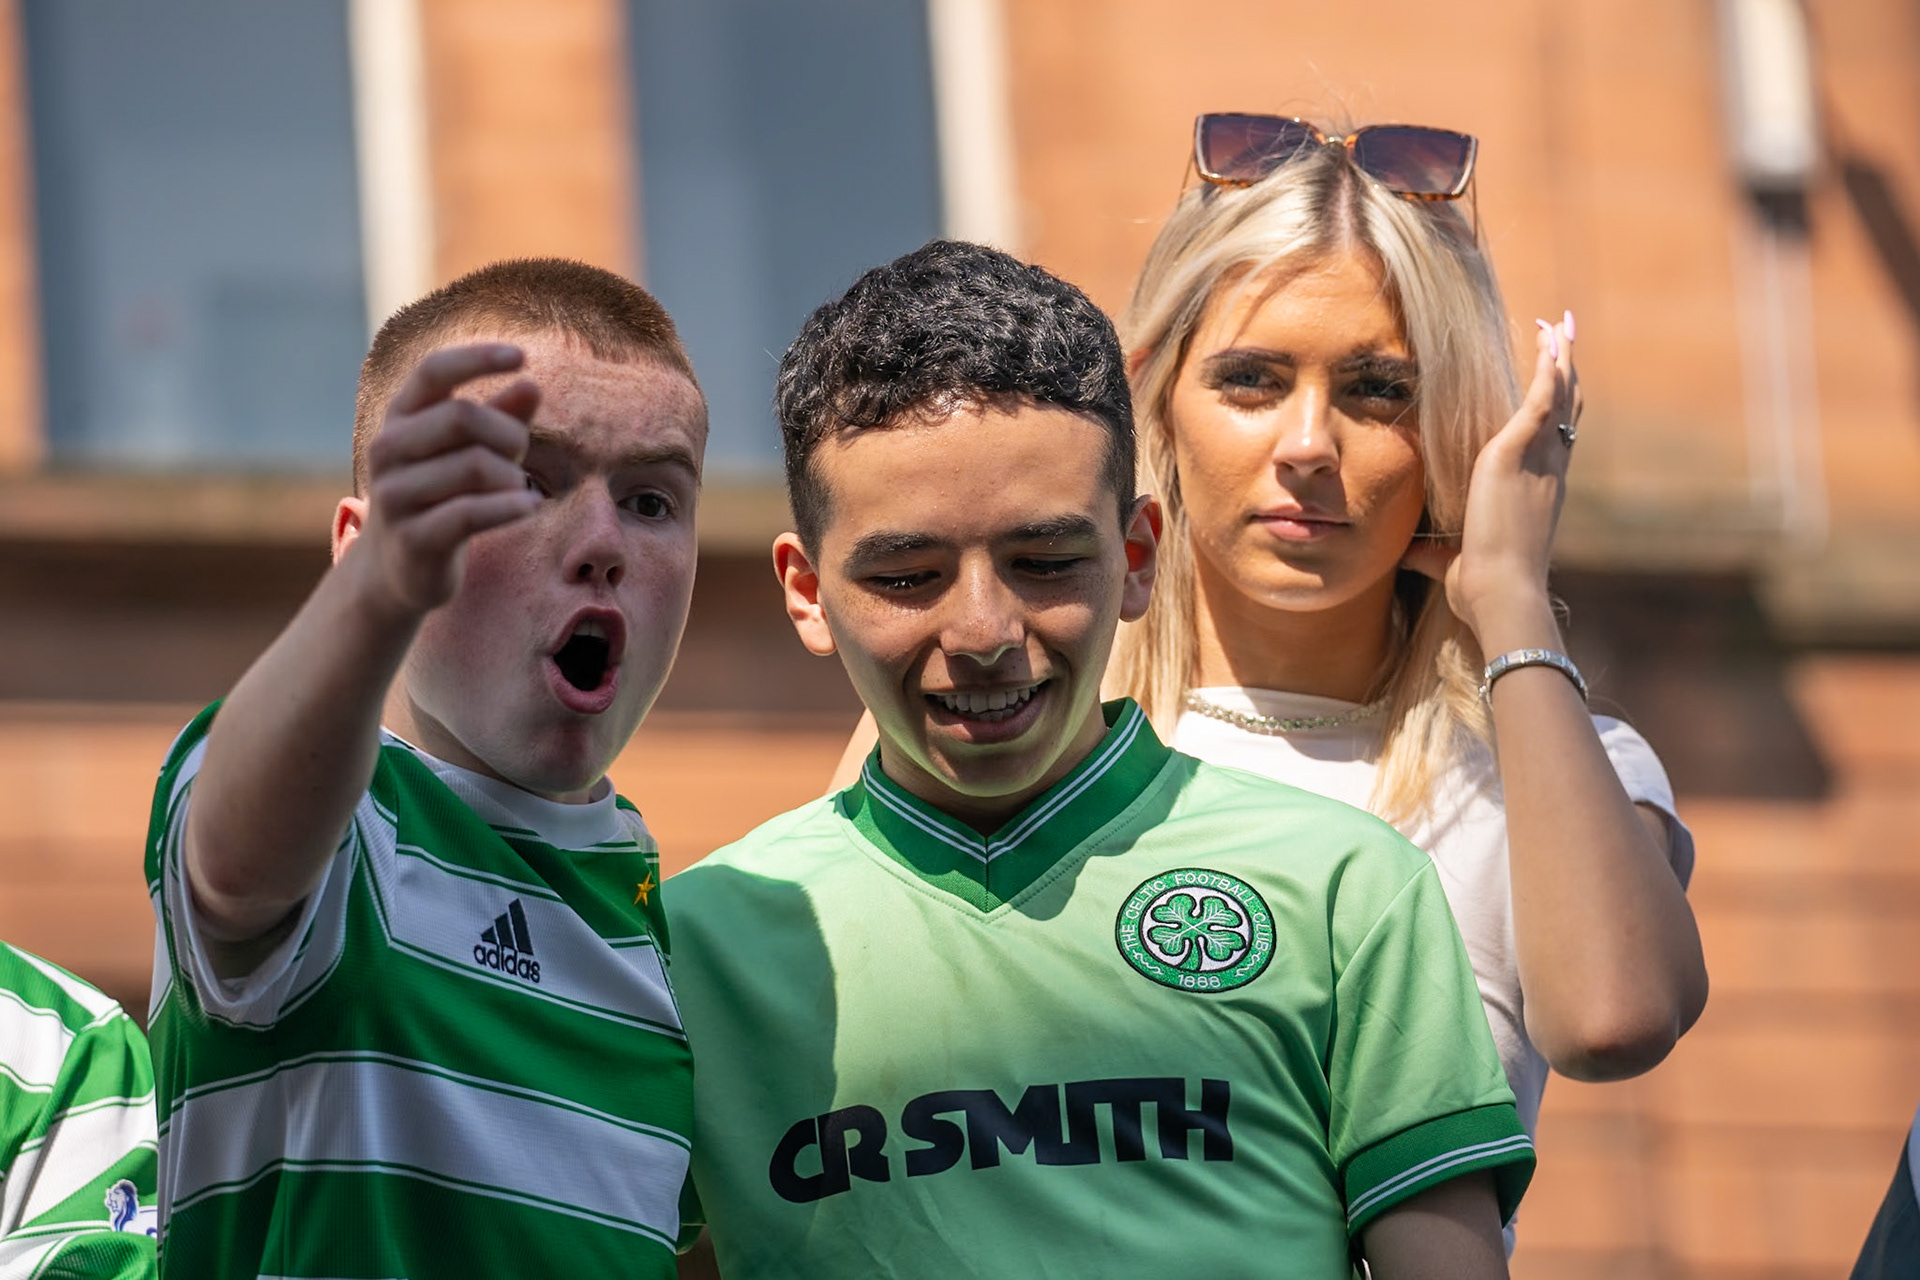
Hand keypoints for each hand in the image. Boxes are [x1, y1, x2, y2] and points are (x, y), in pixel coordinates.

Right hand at [353, 344, 542, 617]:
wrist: (397, 569)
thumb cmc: (442, 495)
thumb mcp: (468, 450)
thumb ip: (499, 417)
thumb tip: (532, 385)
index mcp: (400, 417)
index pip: (433, 371)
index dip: (476, 358)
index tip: (521, 356)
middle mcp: (387, 449)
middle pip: (462, 416)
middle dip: (507, 433)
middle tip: (520, 456)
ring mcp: (394, 495)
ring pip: (474, 466)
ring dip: (513, 477)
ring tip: (518, 489)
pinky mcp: (413, 538)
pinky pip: (471, 513)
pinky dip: (511, 507)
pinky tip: (531, 506)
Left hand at [1401, 312, 1580, 644]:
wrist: (1501, 591)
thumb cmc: (1483, 588)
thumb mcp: (1454, 563)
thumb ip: (1433, 553)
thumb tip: (1410, 553)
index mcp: (1538, 493)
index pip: (1554, 441)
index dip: (1556, 409)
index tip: (1554, 383)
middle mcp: (1549, 471)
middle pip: (1566, 408)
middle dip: (1566, 370)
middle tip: (1566, 335)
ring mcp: (1540, 460)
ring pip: (1560, 395)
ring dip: (1561, 357)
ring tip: (1562, 324)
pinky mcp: (1519, 451)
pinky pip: (1542, 397)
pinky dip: (1549, 367)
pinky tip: (1550, 338)